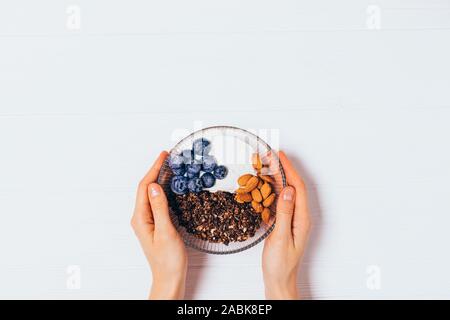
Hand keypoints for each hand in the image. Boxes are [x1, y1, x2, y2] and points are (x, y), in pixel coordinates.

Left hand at [131, 151, 187, 299]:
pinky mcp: (156, 224)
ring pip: (152, 194)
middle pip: (146, 188)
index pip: (145, 187)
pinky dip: (164, 190)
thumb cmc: (168, 260)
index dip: (153, 169)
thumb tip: (154, 186)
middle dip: (156, 170)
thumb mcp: (165, 231)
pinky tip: (171, 186)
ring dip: (160, 178)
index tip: (163, 155)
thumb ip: (159, 208)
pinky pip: (158, 201)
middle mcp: (141, 217)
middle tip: (168, 156)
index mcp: (140, 218)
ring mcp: (148, 221)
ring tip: (170, 166)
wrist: (170, 278)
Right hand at [262, 151, 310, 298]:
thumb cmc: (280, 264)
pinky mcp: (283, 222)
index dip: (289, 169)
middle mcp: (298, 216)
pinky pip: (278, 201)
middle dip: (283, 168)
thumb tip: (287, 190)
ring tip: (266, 164)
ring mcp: (291, 219)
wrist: (279, 280)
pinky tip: (263, 184)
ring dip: (276, 176)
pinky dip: (271, 189)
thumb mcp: (280, 238)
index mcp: (301, 218)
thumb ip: (284, 213)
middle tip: (271, 154)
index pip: (297, 187)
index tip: (279, 155)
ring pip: (285, 192)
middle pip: (292, 186)